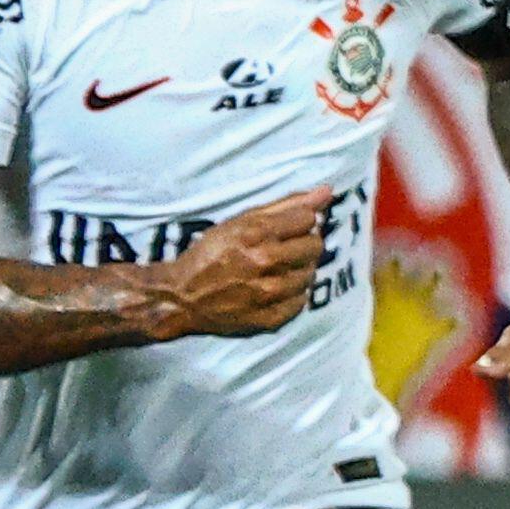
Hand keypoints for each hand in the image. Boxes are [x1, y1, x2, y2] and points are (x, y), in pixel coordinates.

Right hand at [145, 191, 329, 340]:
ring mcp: (270, 292)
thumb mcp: (239, 222)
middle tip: (281, 250)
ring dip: (297, 270)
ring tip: (273, 270)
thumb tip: (327, 191)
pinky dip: (291, 294)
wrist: (182, 298)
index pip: (308, 219)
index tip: (284, 229)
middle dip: (302, 245)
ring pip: (311, 273)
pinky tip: (271, 289)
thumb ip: (285, 205)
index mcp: (255, 234)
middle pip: (315, 246)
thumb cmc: (210, 254)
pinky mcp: (272, 317)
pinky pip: (302, 300)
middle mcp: (265, 262)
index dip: (298, 222)